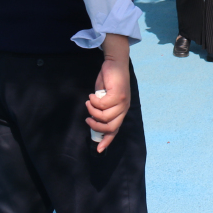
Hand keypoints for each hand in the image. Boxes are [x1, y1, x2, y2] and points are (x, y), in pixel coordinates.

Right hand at [88, 34, 131, 152]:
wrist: (115, 63)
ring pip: (104, 117)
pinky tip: (93, 95)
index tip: (99, 149)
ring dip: (93, 111)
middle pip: (111, 127)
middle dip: (96, 126)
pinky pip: (102, 105)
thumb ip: (101, 109)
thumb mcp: (104, 98)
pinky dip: (94, 101)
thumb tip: (93, 121)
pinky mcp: (118, 95)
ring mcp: (122, 102)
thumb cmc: (109, 80)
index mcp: (121, 111)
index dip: (107, 141)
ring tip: (89, 102)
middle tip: (88, 118)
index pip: (115, 130)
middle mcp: (124, 108)